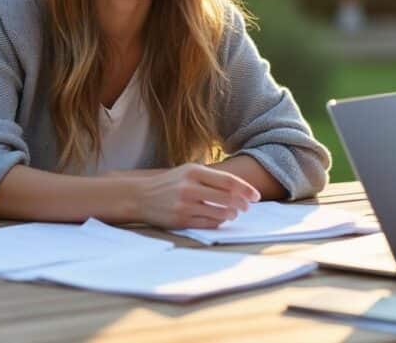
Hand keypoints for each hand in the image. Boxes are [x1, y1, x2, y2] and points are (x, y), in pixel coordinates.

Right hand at [136, 163, 260, 228]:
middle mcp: (189, 187)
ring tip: (233, 214)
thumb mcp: (187, 172)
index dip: (246, 189)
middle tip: (247, 207)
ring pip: (219, 213)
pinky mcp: (180, 220)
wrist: (140, 196)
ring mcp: (184, 205)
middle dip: (242, 204)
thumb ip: (210, 178)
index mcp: (194, 171)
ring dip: (231, 215)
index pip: (228, 181)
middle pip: (227, 198)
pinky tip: (220, 219)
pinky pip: (208, 224)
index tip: (256, 196)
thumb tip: (240, 190)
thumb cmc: (170, 184)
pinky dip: (218, 222)